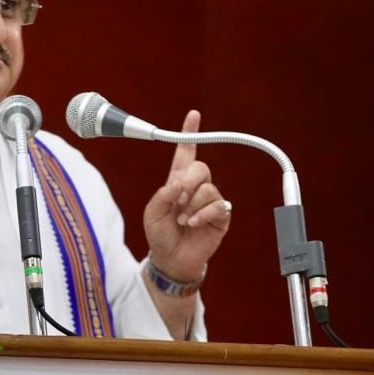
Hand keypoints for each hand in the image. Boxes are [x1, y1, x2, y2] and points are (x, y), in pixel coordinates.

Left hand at [143, 110, 230, 281]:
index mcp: (178, 181)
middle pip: (200, 168)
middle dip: (188, 183)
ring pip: (208, 189)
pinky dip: (203, 214)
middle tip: (177, 200)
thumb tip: (178, 183)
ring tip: (182, 220)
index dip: (189, 134)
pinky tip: (193, 224)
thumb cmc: (160, 234)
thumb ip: (163, 195)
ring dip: (192, 205)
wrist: (171, 259)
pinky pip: (218, 205)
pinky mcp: (221, 216)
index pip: (185, 152)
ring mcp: (210, 201)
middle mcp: (196, 187)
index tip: (193, 115)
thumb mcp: (152, 213)